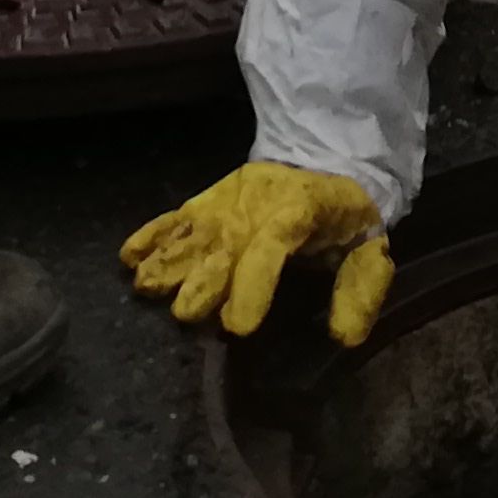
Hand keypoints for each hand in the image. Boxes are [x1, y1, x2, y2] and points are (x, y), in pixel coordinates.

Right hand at [120, 161, 394, 343]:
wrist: (326, 160)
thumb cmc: (346, 218)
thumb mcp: (369, 250)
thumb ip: (361, 291)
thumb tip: (342, 337)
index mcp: (302, 209)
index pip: (275, 242)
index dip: (255, 282)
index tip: (238, 326)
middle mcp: (258, 202)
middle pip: (226, 240)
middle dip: (202, 279)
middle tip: (185, 315)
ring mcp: (229, 198)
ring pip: (195, 229)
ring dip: (168, 259)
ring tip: (144, 288)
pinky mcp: (209, 198)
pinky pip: (178, 216)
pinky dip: (151, 234)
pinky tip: (128, 256)